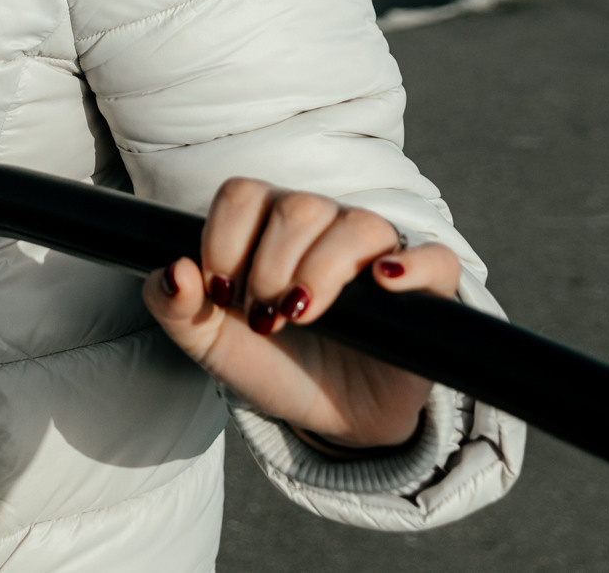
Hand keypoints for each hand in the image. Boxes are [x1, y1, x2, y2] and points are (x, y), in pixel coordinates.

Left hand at [145, 178, 460, 450]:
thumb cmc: (270, 361)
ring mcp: (378, 254)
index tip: (219, 292)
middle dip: (270, 265)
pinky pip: (436, 258)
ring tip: (304, 315)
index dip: (223, 238)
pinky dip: (412, 264)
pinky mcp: (427, 291)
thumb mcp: (208, 341)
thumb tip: (174, 271)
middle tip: (266, 317)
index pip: (243, 194)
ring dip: (321, 269)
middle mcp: (324, 227)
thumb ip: (173, 306)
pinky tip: (384, 281)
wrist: (328, 415)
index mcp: (269, 225)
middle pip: (297, 206)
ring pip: (358, 225)